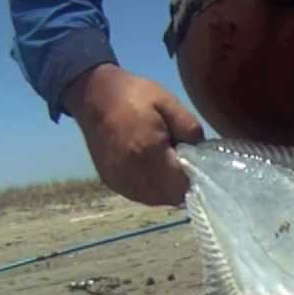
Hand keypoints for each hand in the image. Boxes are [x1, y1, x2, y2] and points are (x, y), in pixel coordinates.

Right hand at [63, 64, 204, 206]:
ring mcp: (120, 181)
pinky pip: (141, 195)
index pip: (182, 182)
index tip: (193, 159)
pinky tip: (151, 168)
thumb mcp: (169, 102)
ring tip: (165, 163)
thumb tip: (199, 152)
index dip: (194, 175)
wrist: (94, 95)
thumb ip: (190, 129)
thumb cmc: (134, 95)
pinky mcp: (112, 182)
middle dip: (181, 182)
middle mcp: (133, 173)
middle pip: (171, 196)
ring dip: (166, 187)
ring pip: (157, 199)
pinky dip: (151, 187)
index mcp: (148, 152)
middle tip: (180, 160)